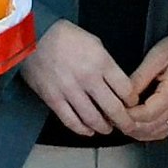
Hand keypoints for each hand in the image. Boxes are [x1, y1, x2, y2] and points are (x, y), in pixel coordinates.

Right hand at [18, 20, 134, 137]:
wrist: (34, 36)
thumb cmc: (66, 36)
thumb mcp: (94, 43)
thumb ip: (106, 64)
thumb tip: (115, 84)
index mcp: (102, 62)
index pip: (125, 89)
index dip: (132, 100)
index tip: (132, 104)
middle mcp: (89, 78)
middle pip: (113, 108)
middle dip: (124, 121)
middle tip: (128, 127)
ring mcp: (70, 90)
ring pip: (93, 118)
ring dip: (103, 128)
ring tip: (108, 129)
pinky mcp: (53, 99)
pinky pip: (70, 120)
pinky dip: (81, 129)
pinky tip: (88, 131)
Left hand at [121, 29, 167, 141]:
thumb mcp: (156, 56)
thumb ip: (139, 78)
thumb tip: (123, 95)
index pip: (146, 114)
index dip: (127, 115)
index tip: (114, 109)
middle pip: (150, 128)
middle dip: (128, 125)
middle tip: (112, 117)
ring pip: (156, 133)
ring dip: (137, 131)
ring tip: (122, 121)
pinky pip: (164, 131)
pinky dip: (148, 132)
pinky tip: (137, 126)